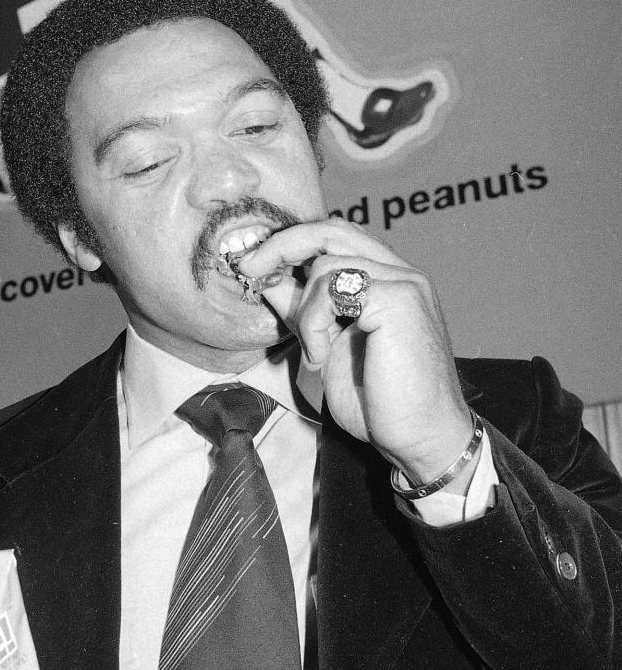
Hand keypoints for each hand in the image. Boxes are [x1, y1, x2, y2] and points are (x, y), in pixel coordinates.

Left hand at [237, 220, 475, 488]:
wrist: (421, 439)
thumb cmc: (380, 401)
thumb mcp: (326, 346)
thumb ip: (303, 309)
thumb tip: (265, 277)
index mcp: (389, 280)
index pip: (336, 236)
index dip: (292, 242)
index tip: (252, 262)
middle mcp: (402, 274)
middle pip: (331, 231)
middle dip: (281, 246)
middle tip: (248, 269)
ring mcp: (404, 284)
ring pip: (325, 265)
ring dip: (304, 310)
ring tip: (315, 350)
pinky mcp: (399, 301)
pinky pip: (333, 289)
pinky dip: (314, 321)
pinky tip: (321, 355)